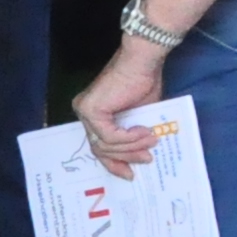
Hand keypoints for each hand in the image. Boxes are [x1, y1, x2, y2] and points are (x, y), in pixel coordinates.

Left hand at [75, 39, 169, 169]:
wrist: (143, 62)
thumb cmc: (143, 83)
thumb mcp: (139, 118)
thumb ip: (133, 136)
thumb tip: (141, 158)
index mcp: (94, 114)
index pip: (99, 146)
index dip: (114, 163)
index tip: (130, 174)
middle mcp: (84, 113)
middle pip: (101, 149)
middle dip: (125, 158)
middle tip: (146, 160)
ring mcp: (85, 111)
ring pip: (107, 145)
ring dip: (132, 147)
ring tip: (151, 141)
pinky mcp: (91, 111)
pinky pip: (110, 137)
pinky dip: (129, 138)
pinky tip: (144, 132)